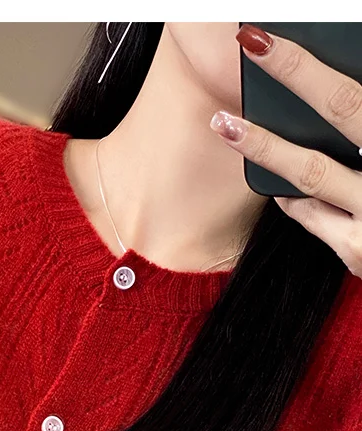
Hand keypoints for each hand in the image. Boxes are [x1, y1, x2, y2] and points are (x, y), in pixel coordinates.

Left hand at [210, 23, 361, 278]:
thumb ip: (361, 121)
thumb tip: (330, 95)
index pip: (355, 92)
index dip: (313, 62)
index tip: (276, 36)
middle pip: (342, 106)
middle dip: (296, 71)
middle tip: (253, 43)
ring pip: (310, 171)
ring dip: (264, 145)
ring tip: (225, 125)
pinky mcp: (357, 250)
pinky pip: (309, 214)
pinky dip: (290, 195)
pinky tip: (276, 183)